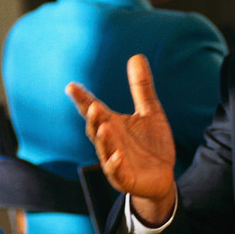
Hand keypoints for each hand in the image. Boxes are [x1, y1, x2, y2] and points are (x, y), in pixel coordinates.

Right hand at [66, 54, 176, 225]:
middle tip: (92, 106)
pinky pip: (116, 171)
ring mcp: (114, 160)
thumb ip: (141, 87)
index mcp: (111, 124)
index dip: (82, 99)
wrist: (162, 177)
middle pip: (94, 128)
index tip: (72, 86)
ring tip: (104, 127)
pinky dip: (115, 164)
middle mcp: (109, 141)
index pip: (92, 109)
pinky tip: (118, 156)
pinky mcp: (124, 177)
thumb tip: (136, 56)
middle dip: (92, 118)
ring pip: (104, 149)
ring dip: (103, 139)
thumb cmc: (151, 144)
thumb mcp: (150, 112)